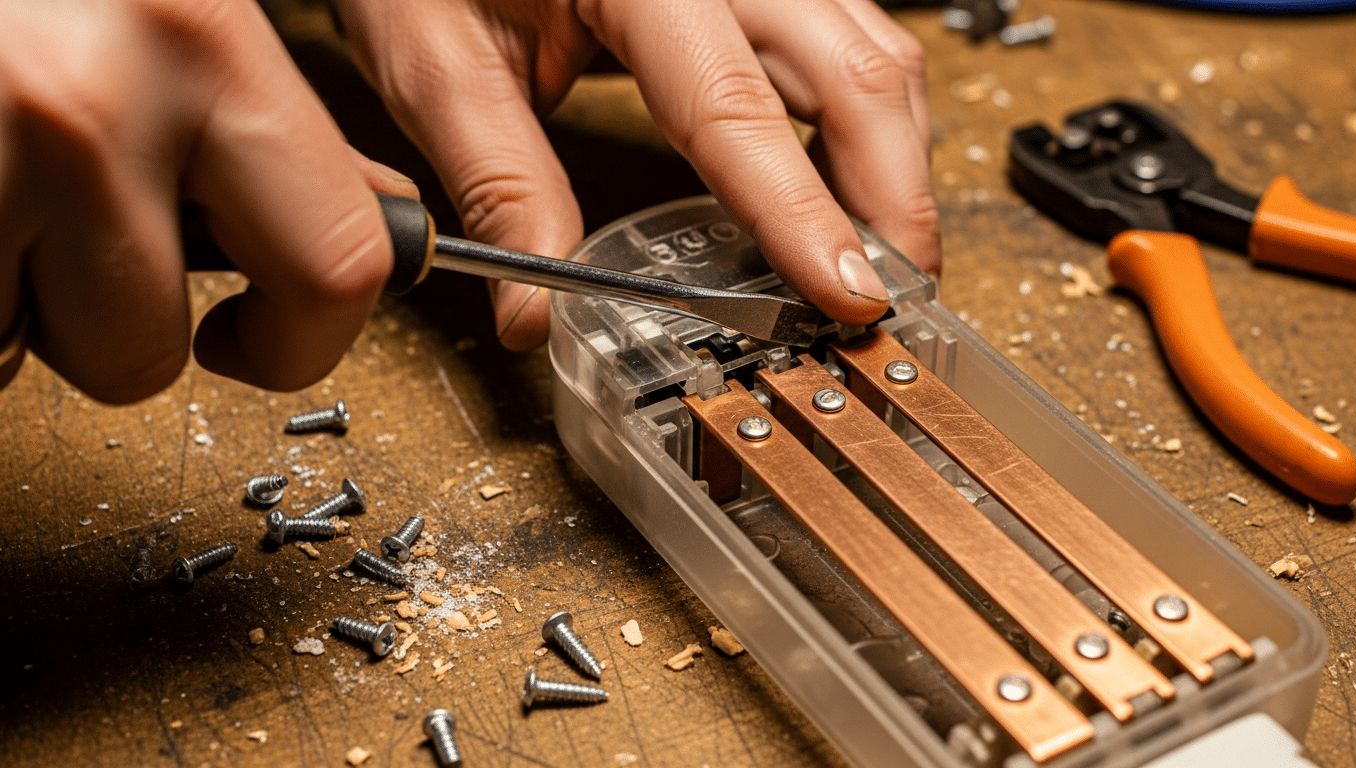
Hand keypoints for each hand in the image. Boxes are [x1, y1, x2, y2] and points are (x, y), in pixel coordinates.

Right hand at [0, 0, 408, 401]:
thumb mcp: (175, 5)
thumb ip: (261, 111)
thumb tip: (369, 214)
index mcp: (203, 37)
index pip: (337, 265)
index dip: (301, 341)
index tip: (259, 336)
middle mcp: (94, 96)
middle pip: (148, 352)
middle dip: (121, 343)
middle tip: (84, 274)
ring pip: (31, 345)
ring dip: (15, 300)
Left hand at [332, 0, 940, 349]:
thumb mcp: (441, 62)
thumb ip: (501, 185)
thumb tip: (535, 312)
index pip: (736, 107)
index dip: (800, 213)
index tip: (842, 296)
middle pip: (857, 72)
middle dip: (892, 200)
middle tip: (881, 302)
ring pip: (877, 54)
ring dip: (893, 165)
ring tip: (873, 261)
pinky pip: (853, 41)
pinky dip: (870, 126)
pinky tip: (850, 188)